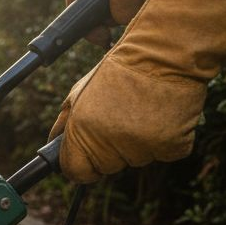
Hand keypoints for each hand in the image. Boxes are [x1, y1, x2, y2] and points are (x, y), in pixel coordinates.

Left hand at [50, 0, 225, 183]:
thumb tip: (53, 144)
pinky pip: (165, 153)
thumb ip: (64, 123)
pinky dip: (166, 139)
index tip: (88, 155)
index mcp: (83, 131)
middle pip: (107, 168)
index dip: (81, 164)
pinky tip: (163, 113)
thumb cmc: (120, 70)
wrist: (165, 52)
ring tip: (143, 109)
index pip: (76, 172)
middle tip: (122, 117)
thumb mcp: (80, 92)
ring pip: (136, 160)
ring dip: (139, 142)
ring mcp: (143, 147)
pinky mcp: (172, 146)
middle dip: (111, 149)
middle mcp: (111, 143)